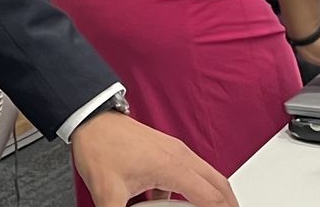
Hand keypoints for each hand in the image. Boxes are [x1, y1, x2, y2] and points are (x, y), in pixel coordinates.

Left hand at [70, 111, 235, 206]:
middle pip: (219, 184)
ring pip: (207, 175)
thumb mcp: (107, 193)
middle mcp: (180, 156)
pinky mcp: (167, 149)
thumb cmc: (100, 146)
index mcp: (173, 167)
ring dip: (210, 195)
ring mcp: (175, 150)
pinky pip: (190, 170)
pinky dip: (191, 188)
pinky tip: (170, 201)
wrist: (91, 119)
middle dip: (228, 204)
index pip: (212, 198)